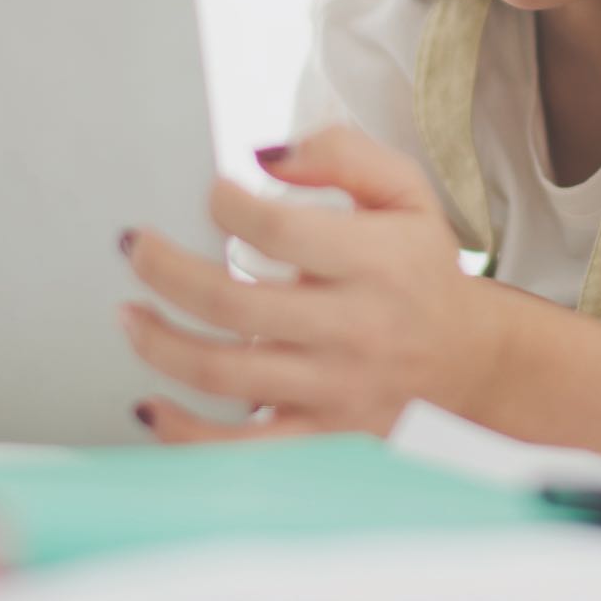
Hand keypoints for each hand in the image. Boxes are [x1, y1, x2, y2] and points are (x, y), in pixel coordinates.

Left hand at [119, 125, 502, 443]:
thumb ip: (342, 153)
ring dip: (159, 343)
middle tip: (133, 246)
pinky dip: (185, 433)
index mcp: (373, 262)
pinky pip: (241, 448)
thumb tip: (263, 155)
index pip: (278, 230)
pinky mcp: (321, 437)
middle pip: (233, 304)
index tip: (210, 191)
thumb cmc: (420, 268)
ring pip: (224, 374)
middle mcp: (351, 329)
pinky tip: (149, 404)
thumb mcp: (403, 192)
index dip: (228, 205)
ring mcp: (333, 390)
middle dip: (166, 271)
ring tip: (129, 313)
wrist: (472, 362)